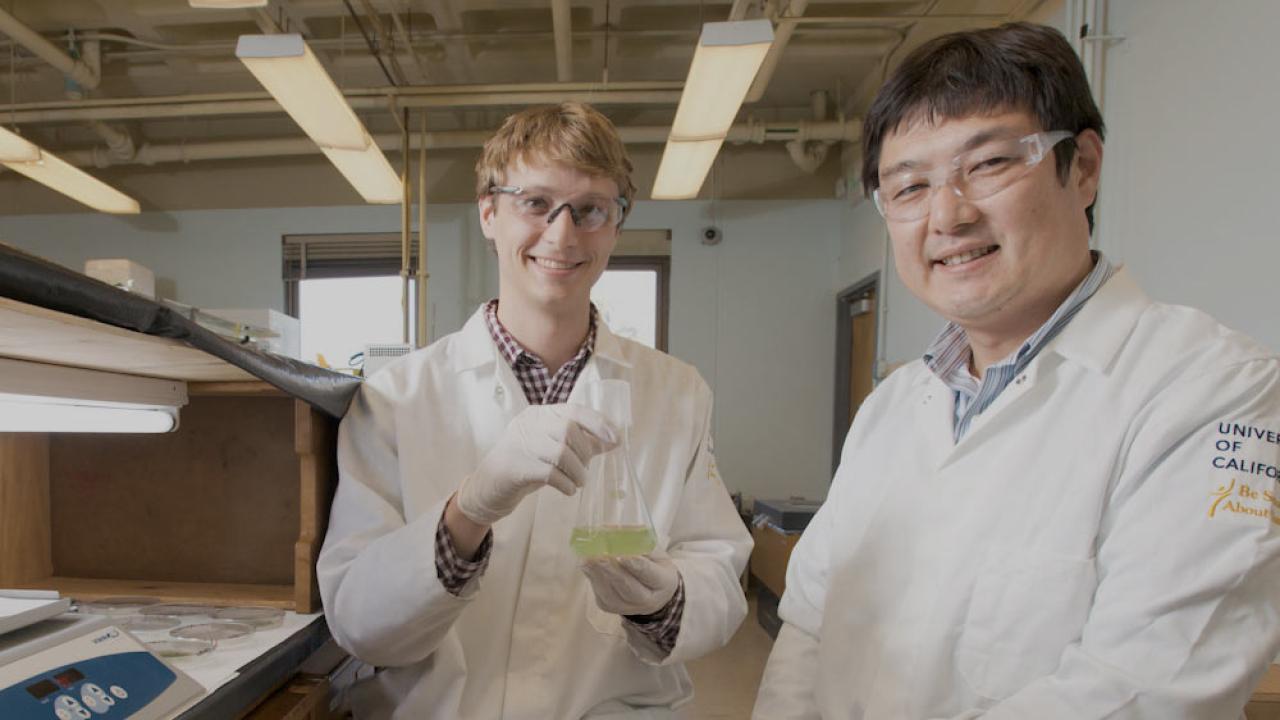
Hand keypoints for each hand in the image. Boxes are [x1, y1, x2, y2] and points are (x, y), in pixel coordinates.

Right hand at [455, 404, 615, 525]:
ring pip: (560, 452)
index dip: (598, 423)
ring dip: (578, 471)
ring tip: (578, 482)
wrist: (489, 486)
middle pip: (568, 430)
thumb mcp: (554, 450)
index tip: (615, 439)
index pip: (574, 410)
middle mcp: (528, 424)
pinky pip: (549, 473)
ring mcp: (519, 444)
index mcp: (539, 414)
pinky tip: (568, 489)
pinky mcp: (514, 467)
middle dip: (585, 452)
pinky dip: (566, 483)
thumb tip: (614, 440)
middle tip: (585, 470)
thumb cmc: (527, 464)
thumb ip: (582, 443)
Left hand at [581, 552, 679, 616]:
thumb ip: (641, 545)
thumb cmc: (655, 568)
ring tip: (587, 559)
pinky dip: (592, 577)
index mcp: (662, 582)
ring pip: (609, 592)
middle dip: (611, 571)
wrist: (654, 595)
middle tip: (599, 557)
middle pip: (627, 587)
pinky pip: (599, 592)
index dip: (636, 565)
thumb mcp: (657, 554)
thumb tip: (615, 531)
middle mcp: (646, 600)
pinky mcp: (610, 606)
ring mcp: (626, 606)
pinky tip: (586, 564)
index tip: (625, 556)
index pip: (649, 574)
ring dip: (597, 574)